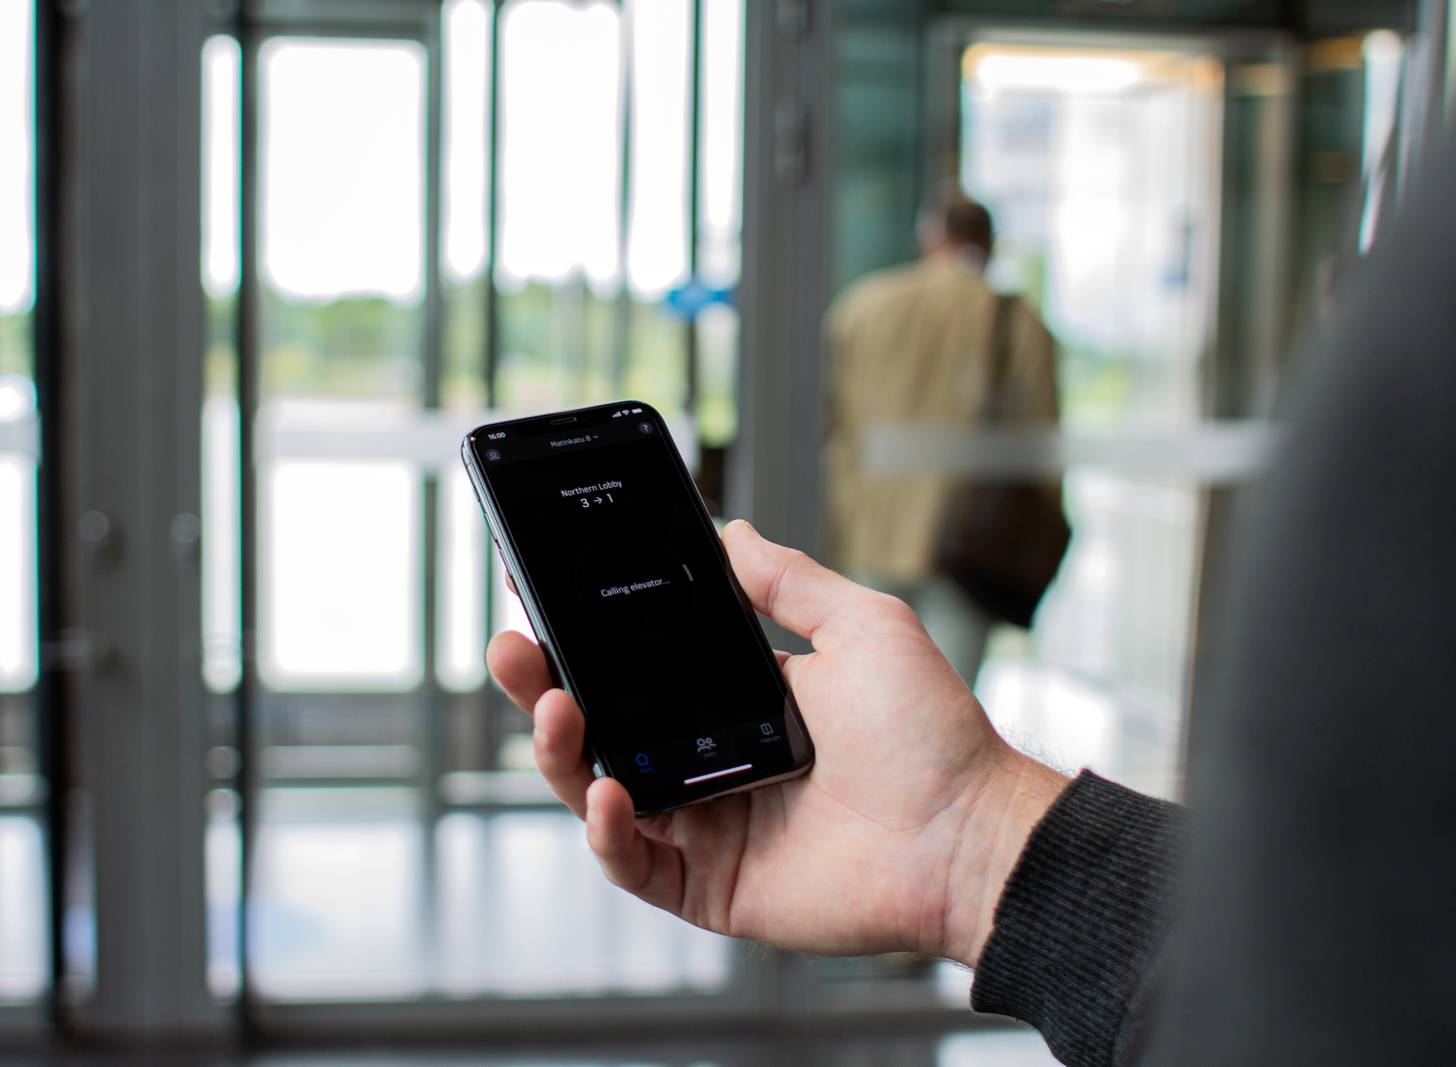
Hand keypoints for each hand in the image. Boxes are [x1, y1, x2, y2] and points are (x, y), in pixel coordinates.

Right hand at [486, 520, 1066, 964]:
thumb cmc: (929, 733)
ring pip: (596, 793)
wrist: (969, 832)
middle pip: (598, 728)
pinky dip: (609, 832)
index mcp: (734, 701)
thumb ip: (787, 580)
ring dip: (558, 751)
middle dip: (541, 687)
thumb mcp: (860, 625)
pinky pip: (634, 863)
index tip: (540, 600)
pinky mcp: (709, 887)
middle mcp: (708, 761)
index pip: (635, 669)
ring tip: (552, 709)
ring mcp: (705, 826)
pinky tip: (607, 794)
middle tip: (512, 649)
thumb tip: (730, 530)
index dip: (582, 640)